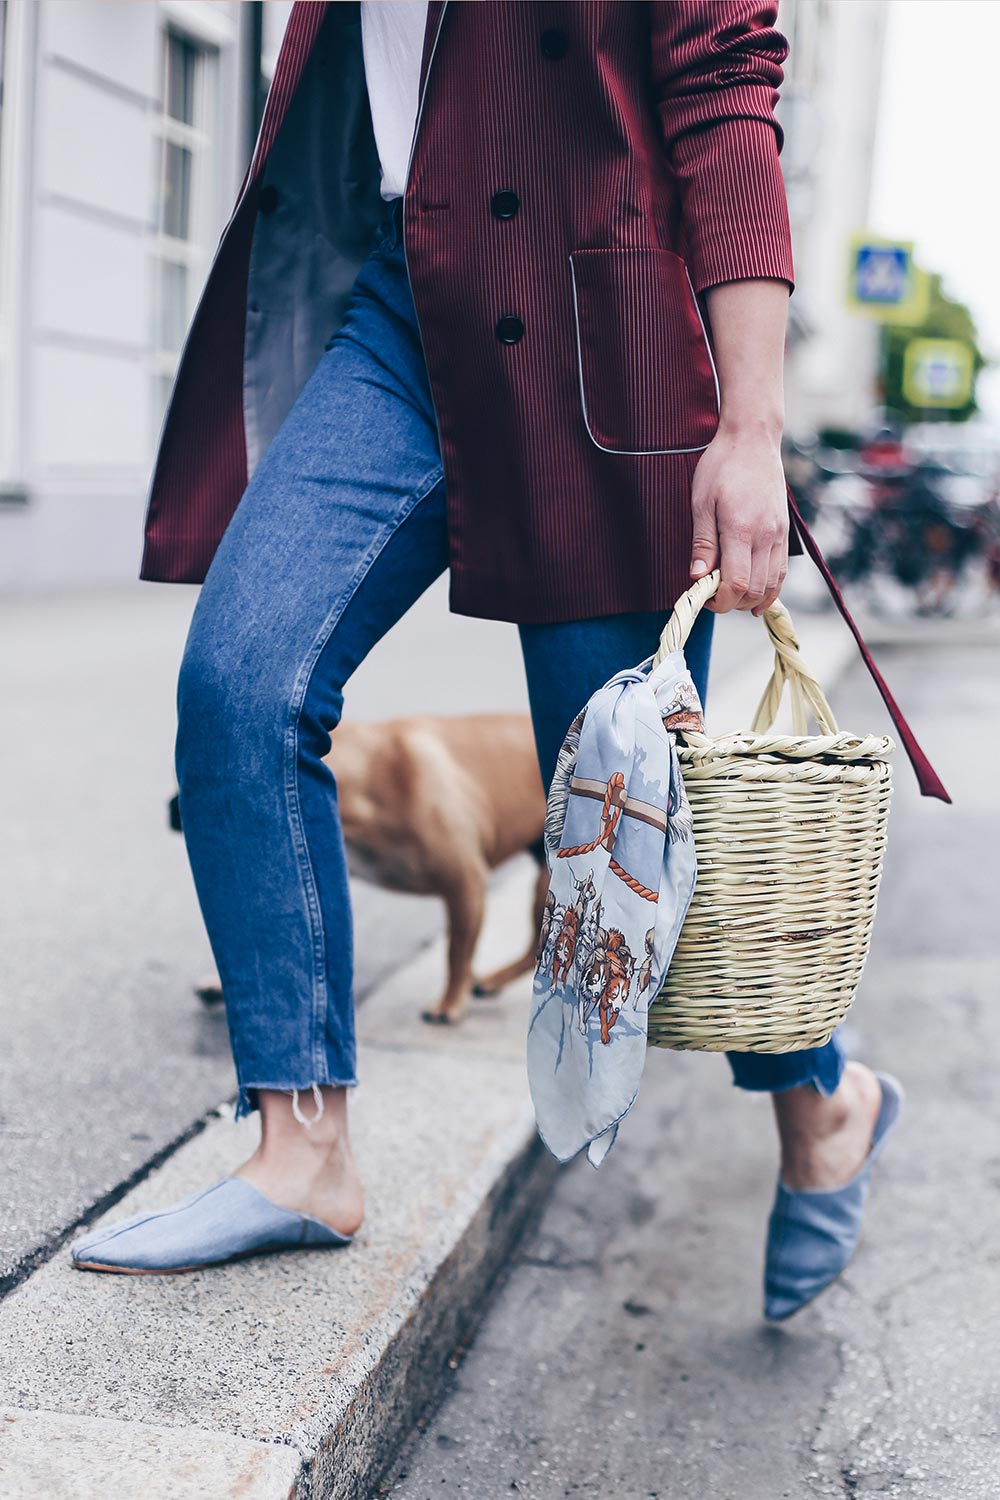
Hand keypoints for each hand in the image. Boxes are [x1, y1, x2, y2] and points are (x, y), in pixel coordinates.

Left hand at [688, 428, 788, 615]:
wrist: (753, 439)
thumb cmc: (721, 466)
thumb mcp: (701, 502)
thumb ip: (702, 542)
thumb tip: (698, 577)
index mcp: (741, 529)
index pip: (737, 583)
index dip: (721, 602)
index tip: (705, 600)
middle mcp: (766, 535)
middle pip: (755, 590)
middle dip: (733, 603)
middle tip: (713, 597)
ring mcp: (779, 534)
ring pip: (772, 584)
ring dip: (751, 599)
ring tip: (731, 597)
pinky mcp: (784, 531)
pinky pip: (781, 571)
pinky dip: (771, 589)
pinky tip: (756, 597)